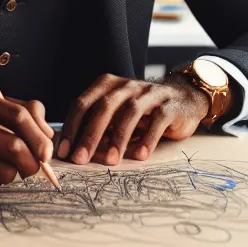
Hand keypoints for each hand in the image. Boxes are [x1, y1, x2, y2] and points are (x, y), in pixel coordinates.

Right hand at [0, 83, 54, 191]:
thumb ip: (16, 110)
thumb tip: (49, 136)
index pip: (19, 116)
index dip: (40, 137)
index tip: (46, 150)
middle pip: (15, 148)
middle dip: (32, 162)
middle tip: (33, 166)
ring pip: (4, 172)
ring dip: (13, 174)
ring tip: (4, 167)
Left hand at [57, 74, 210, 165]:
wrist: (183, 100)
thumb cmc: (143, 111)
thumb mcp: (116, 113)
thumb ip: (97, 125)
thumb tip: (71, 149)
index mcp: (107, 85)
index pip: (83, 104)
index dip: (71, 128)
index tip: (64, 152)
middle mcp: (126, 86)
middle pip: (103, 108)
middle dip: (90, 135)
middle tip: (80, 159)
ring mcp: (149, 94)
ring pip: (130, 112)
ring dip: (118, 138)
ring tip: (111, 161)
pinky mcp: (169, 106)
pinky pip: (157, 121)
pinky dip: (148, 139)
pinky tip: (140, 155)